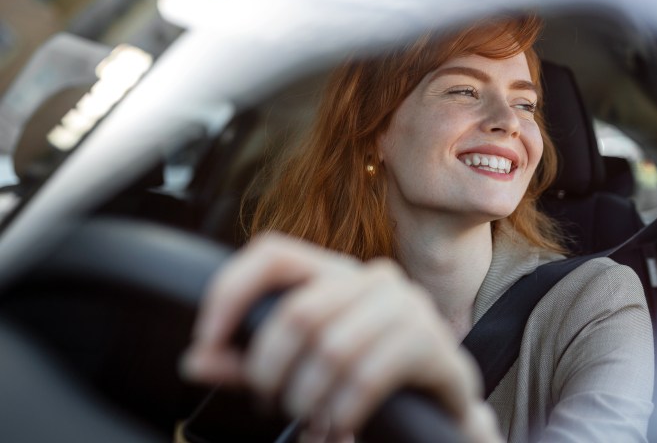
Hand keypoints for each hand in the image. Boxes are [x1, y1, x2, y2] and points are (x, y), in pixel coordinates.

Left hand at [181, 233, 501, 441]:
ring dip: (308, 399)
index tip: (207, 341)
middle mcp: (371, 278)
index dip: (231, 291)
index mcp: (334, 273)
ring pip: (332, 347)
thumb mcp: (299, 369)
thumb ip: (249, 363)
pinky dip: (343, 412)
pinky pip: (368, 376)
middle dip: (270, 370)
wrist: (438, 409)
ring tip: (310, 421)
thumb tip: (196, 360)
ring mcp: (407, 305)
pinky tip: (340, 426)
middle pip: (297, 312)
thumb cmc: (364, 381)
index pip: (272, 253)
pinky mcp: (431, 343)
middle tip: (270, 402)